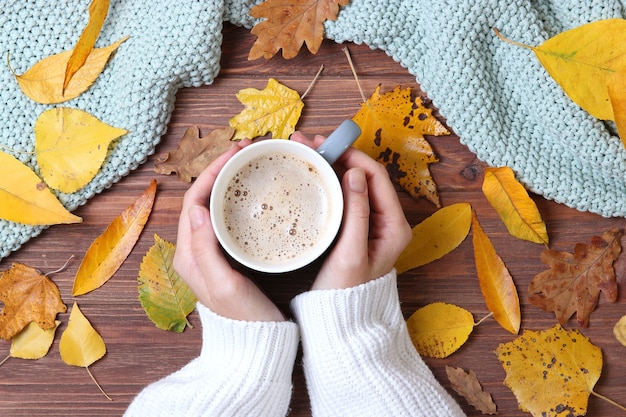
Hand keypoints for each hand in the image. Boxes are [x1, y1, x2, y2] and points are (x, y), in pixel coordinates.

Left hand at [173, 140, 285, 321]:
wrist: (255, 346)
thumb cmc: (243, 319)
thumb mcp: (224, 284)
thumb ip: (206, 248)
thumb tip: (197, 208)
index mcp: (188, 254)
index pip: (194, 200)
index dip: (211, 173)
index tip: (234, 154)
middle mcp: (196, 250)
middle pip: (203, 199)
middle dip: (221, 171)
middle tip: (245, 151)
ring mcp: (211, 253)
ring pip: (217, 206)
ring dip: (230, 182)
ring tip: (251, 164)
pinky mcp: (228, 256)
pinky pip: (229, 219)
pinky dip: (240, 200)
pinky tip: (256, 193)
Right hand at [290, 131, 411, 289]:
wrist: (341, 322)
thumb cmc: (346, 293)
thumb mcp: (351, 253)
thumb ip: (357, 212)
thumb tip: (355, 172)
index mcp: (394, 226)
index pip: (377, 178)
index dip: (354, 156)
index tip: (328, 146)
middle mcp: (387, 222)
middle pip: (366, 178)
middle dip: (340, 157)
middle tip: (311, 144)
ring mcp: (372, 225)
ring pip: (354, 186)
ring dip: (333, 168)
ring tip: (308, 154)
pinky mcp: (356, 230)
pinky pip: (346, 199)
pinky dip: (329, 184)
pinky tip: (312, 176)